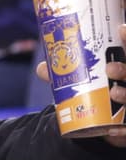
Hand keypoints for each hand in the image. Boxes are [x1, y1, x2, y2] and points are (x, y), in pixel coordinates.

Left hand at [34, 23, 125, 145]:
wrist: (106, 126)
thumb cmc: (96, 96)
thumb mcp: (82, 83)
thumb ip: (64, 76)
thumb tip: (42, 68)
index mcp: (123, 67)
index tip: (121, 29)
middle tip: (110, 68)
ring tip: (113, 92)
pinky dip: (122, 129)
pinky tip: (115, 129)